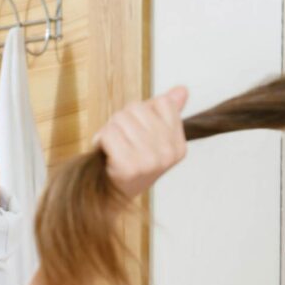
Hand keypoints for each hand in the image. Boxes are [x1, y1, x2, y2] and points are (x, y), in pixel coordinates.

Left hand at [93, 86, 188, 200]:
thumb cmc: (130, 162)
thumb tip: (182, 90)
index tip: (138, 132)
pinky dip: (102, 140)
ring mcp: (150, 162)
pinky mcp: (129, 167)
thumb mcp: (153, 136)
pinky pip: (109, 133)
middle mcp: (168, 154)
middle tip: (121, 141)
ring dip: (110, 130)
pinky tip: (106, 153)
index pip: (162, 103)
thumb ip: (167, 112)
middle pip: (137, 109)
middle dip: (122, 120)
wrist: (112, 194)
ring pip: (121, 119)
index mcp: (178, 145)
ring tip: (113, 148)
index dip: (143, 113)